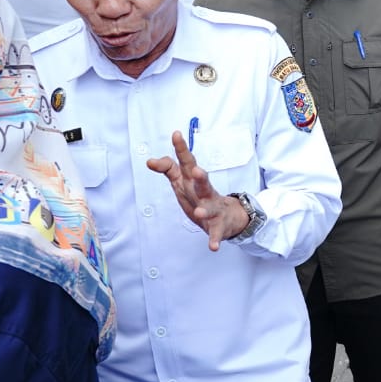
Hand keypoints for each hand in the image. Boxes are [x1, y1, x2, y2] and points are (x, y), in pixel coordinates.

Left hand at [146, 130, 247, 250]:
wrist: (230, 217)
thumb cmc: (201, 196)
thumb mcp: (183, 182)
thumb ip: (168, 169)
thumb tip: (150, 160)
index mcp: (194, 181)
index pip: (187, 162)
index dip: (181, 149)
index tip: (176, 134)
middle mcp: (205, 192)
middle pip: (203, 183)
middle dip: (200, 177)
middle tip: (196, 171)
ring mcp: (214, 209)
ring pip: (210, 208)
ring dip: (205, 210)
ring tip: (199, 212)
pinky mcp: (218, 226)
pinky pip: (216, 234)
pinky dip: (215, 240)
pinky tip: (213, 247)